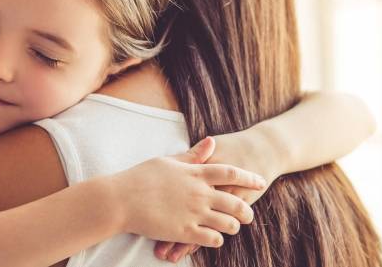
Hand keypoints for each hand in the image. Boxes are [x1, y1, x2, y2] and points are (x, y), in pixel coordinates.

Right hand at [154, 131, 279, 262]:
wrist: (121, 199)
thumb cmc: (141, 177)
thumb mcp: (169, 160)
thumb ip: (193, 155)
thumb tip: (212, 142)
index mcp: (195, 173)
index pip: (230, 173)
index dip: (248, 177)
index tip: (261, 182)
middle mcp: (199, 193)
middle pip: (235, 201)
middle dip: (246, 209)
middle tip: (249, 214)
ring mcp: (193, 213)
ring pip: (228, 223)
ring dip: (234, 226)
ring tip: (233, 227)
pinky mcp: (185, 232)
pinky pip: (212, 239)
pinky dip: (217, 240)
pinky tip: (214, 238)